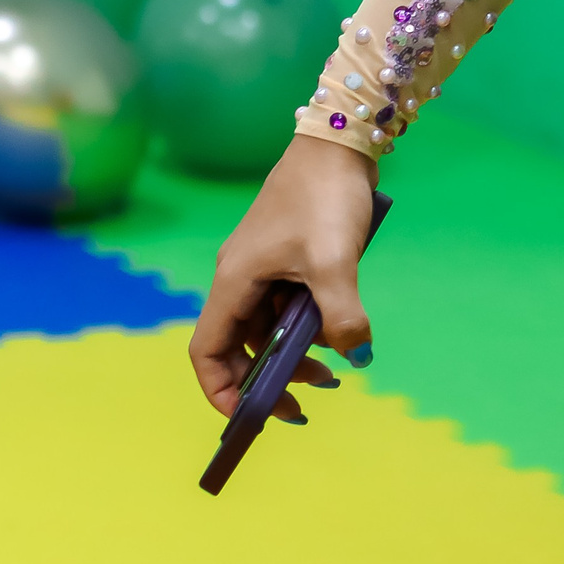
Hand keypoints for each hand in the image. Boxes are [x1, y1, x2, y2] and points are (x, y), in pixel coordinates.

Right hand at [189, 133, 377, 423]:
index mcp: (234, 281)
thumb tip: (357, 356)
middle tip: (305, 407)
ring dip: (290, 359)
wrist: (336, 146)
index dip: (220, 389)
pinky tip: (337, 335)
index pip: (206, 350)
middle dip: (264, 382)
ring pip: (263, 331)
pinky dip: (304, 332)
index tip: (250, 418)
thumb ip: (342, 315)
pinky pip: (283, 310)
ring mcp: (260, 269)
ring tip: (333, 375)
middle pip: (234, 348)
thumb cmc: (324, 199)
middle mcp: (238, 279)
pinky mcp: (284, 261)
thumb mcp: (334, 262)